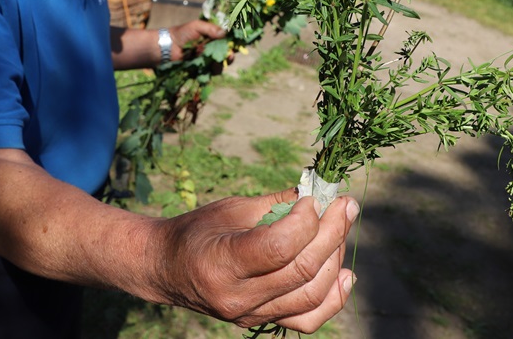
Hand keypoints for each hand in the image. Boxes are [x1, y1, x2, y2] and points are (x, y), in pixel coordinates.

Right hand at [153, 188, 358, 331]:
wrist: (168, 269)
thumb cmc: (197, 230)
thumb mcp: (231, 208)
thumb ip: (276, 203)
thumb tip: (318, 191)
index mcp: (221, 263)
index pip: (279, 247)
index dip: (306, 220)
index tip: (315, 197)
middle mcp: (237, 297)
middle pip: (301, 269)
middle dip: (332, 233)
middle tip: (345, 204)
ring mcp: (250, 315)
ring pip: (311, 295)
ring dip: (335, 258)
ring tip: (341, 228)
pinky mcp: (261, 322)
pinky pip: (307, 318)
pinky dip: (333, 298)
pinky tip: (344, 274)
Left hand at [169, 20, 233, 64]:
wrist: (167, 47)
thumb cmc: (182, 33)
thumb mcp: (197, 26)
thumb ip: (211, 29)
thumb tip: (226, 33)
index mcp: (213, 38)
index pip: (227, 42)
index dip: (233, 44)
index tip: (237, 45)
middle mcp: (212, 50)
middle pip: (226, 55)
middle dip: (229, 56)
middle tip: (229, 55)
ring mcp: (207, 60)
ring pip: (220, 64)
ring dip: (219, 63)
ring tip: (213, 60)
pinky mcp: (201, 69)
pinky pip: (211, 72)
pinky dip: (211, 69)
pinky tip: (206, 64)